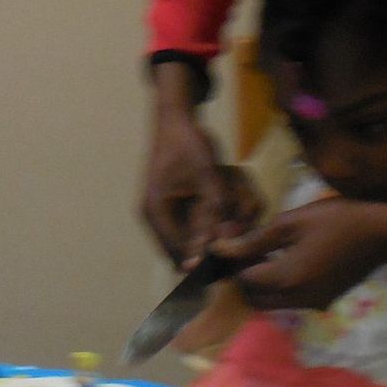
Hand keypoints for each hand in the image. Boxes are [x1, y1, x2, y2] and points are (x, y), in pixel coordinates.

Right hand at [140, 105, 260, 268]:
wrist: (175, 118)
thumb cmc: (188, 143)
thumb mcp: (206, 175)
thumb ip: (216, 209)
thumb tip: (226, 241)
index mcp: (156, 213)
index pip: (179, 254)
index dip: (203, 264)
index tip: (228, 268)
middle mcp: (154, 218)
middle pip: (180, 252)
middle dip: (205, 255)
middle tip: (232, 261)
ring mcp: (161, 213)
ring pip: (184, 242)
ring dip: (204, 244)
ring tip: (229, 246)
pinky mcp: (170, 206)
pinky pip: (187, 229)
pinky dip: (203, 231)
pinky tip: (223, 229)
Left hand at [213, 198, 386, 310]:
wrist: (381, 233)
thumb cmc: (337, 220)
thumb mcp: (292, 222)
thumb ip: (254, 239)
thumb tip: (222, 248)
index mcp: (287, 278)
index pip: (244, 280)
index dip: (234, 262)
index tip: (233, 242)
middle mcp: (298, 299)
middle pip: (256, 299)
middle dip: (245, 279)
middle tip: (246, 252)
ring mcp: (313, 304)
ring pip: (273, 303)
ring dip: (263, 285)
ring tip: (265, 254)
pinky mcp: (324, 301)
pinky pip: (292, 300)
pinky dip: (282, 287)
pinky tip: (287, 261)